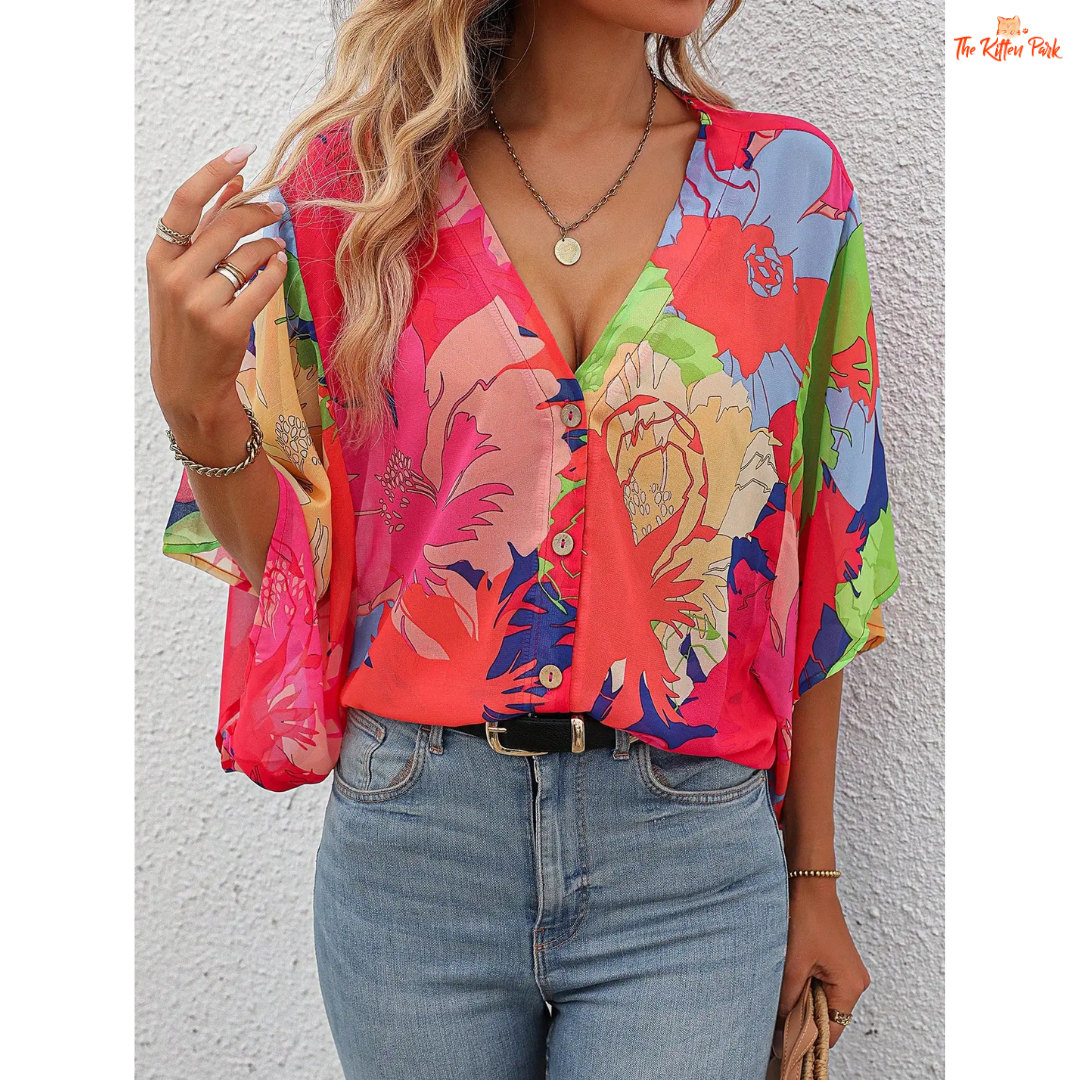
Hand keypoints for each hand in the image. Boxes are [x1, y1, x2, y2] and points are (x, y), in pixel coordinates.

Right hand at [146, 145, 288, 437]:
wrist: (187, 383)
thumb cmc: (187, 322)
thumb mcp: (181, 275)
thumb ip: (205, 231)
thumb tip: (235, 183)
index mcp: (159, 258)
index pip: (186, 202)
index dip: (216, 172)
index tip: (244, 153)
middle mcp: (176, 278)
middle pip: (227, 225)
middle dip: (259, 211)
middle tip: (277, 208)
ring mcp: (200, 303)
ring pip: (250, 254)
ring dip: (270, 245)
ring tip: (276, 246)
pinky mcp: (228, 326)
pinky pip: (265, 284)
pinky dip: (277, 270)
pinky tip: (279, 266)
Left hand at [778, 878, 869, 1046]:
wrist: (809, 883)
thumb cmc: (806, 918)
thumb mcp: (792, 965)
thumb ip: (788, 1000)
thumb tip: (780, 1029)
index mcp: (850, 987)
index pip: (831, 1032)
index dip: (806, 1040)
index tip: (781, 1045)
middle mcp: (855, 982)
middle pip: (828, 1018)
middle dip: (803, 1019)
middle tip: (776, 1017)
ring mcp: (848, 971)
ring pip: (822, 1001)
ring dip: (802, 1001)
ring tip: (782, 991)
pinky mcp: (837, 961)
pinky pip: (822, 986)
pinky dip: (805, 987)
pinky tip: (789, 978)